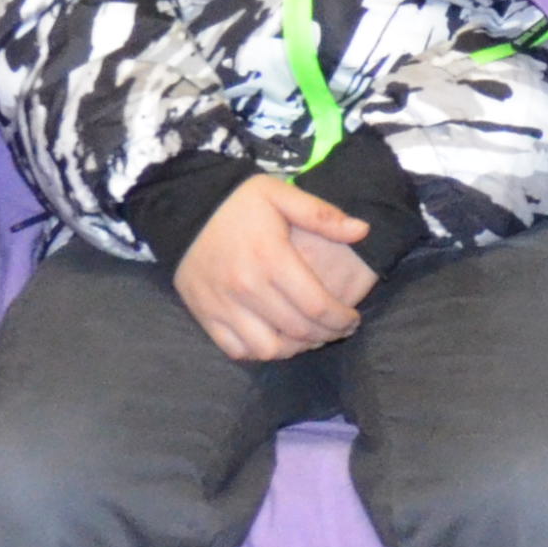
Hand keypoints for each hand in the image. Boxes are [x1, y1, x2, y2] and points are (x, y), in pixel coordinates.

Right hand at [171, 173, 378, 361]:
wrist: (184, 207)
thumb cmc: (238, 202)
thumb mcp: (281, 194)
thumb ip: (322, 215)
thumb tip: (363, 231)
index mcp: (271, 258)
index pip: (317, 306)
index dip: (342, 319)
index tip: (353, 320)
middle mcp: (247, 287)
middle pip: (298, 330)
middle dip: (327, 335)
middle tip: (339, 329)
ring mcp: (223, 305)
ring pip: (269, 349)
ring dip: (296, 349)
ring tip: (309, 338)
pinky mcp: (205, 315)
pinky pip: (237, 350)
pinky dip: (260, 352)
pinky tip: (276, 340)